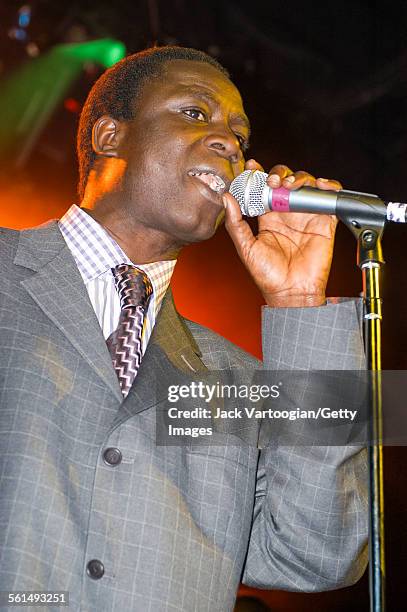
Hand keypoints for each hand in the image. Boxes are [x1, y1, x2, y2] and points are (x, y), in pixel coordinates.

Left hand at [222, 159, 341, 306]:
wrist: (291, 292)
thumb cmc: (267, 276)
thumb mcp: (246, 248)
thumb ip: (235, 223)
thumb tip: (227, 197)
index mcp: (268, 217)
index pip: (263, 188)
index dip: (258, 174)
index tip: (251, 165)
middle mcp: (287, 213)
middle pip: (286, 180)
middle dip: (279, 173)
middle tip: (273, 180)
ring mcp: (306, 215)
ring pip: (306, 185)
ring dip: (299, 177)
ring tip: (290, 185)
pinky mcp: (325, 222)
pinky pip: (330, 198)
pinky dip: (328, 186)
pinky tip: (318, 185)